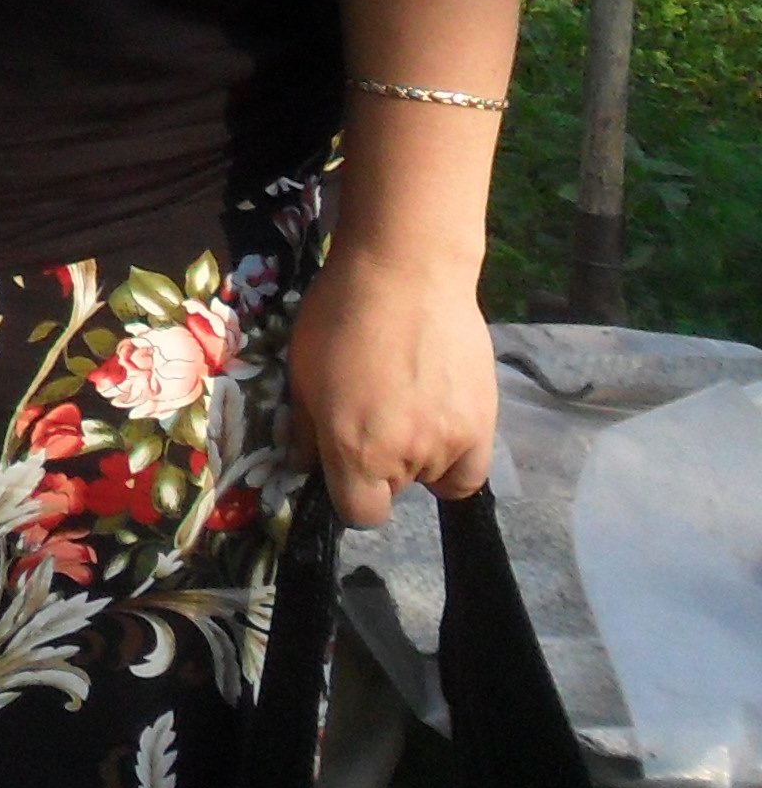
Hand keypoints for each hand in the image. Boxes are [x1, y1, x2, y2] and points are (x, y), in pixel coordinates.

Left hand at [284, 244, 498, 527]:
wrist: (407, 274)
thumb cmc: (340, 316)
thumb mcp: (302, 373)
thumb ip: (305, 430)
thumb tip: (304, 465)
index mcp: (354, 450)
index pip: (359, 513)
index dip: (348, 494)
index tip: (343, 467)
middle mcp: (405, 457)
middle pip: (393, 490)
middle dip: (378, 466)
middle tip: (373, 418)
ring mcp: (450, 443)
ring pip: (429, 477)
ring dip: (416, 456)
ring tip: (408, 407)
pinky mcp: (485, 425)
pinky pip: (469, 471)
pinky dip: (454, 461)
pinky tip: (440, 428)